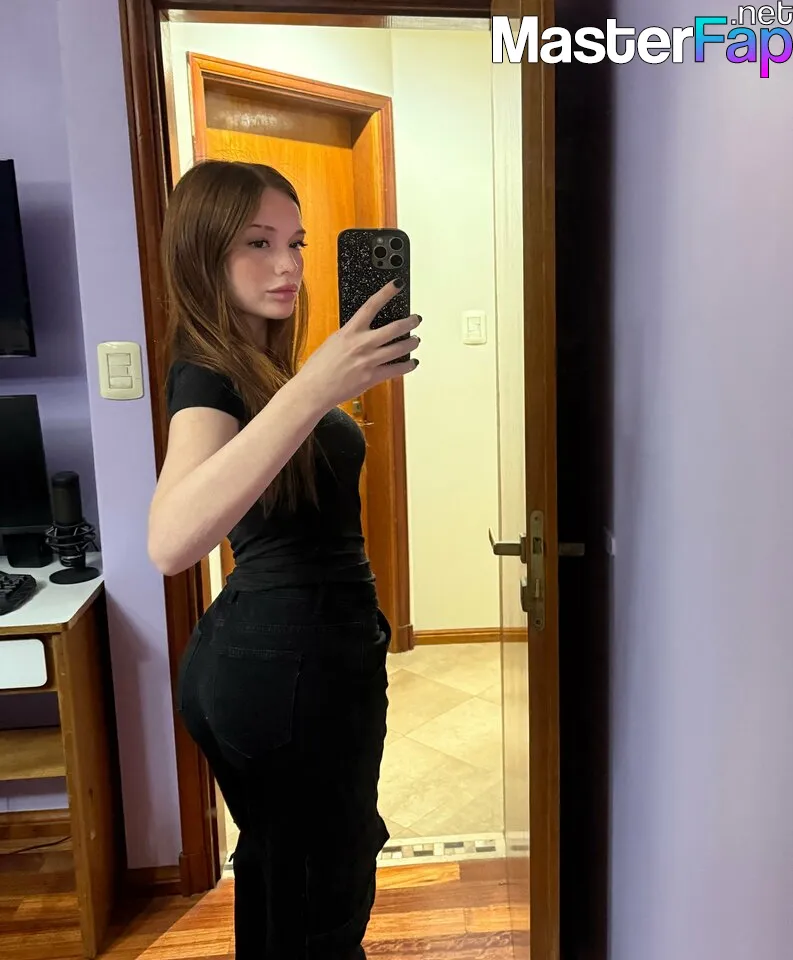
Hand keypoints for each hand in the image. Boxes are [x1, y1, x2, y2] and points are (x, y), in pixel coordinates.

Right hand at [295, 279, 420, 411]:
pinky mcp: (372, 377)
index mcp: (350, 331)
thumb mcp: (334, 341)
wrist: (314, 389)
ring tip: (415, 340)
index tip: (397, 285)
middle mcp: (362, 344)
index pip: (371, 306)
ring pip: (400, 348)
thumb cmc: (319, 368)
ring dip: (411, 343)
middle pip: (394, 328)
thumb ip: (351, 335)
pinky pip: (397, 369)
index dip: (386, 292)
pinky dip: (408, 366)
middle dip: (409, 322)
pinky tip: (412, 363)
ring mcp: (369, 361)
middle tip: (416, 319)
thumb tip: (365, 330)